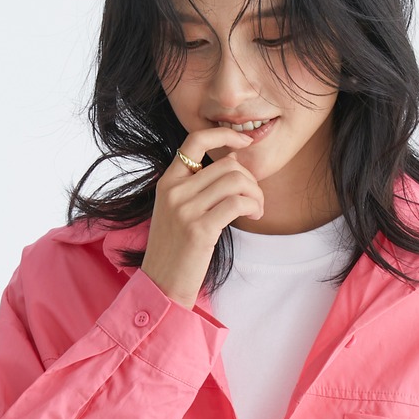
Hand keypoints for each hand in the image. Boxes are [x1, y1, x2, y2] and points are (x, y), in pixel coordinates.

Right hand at [141, 126, 264, 308]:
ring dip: (256, 194)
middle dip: (251, 180)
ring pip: (236, 181)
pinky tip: (254, 217)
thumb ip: (199, 185)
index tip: (244, 142)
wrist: (162, 284)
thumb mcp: (179, 211)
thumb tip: (232, 159)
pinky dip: (253, 206)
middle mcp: (174, 191)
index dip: (224, 134)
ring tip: (256, 210)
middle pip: (227, 164)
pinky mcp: (199, 229)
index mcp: (167, 182)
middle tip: (255, 199)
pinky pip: (237, 203)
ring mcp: (185, 210)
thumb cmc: (176, 249)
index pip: (195, 140)